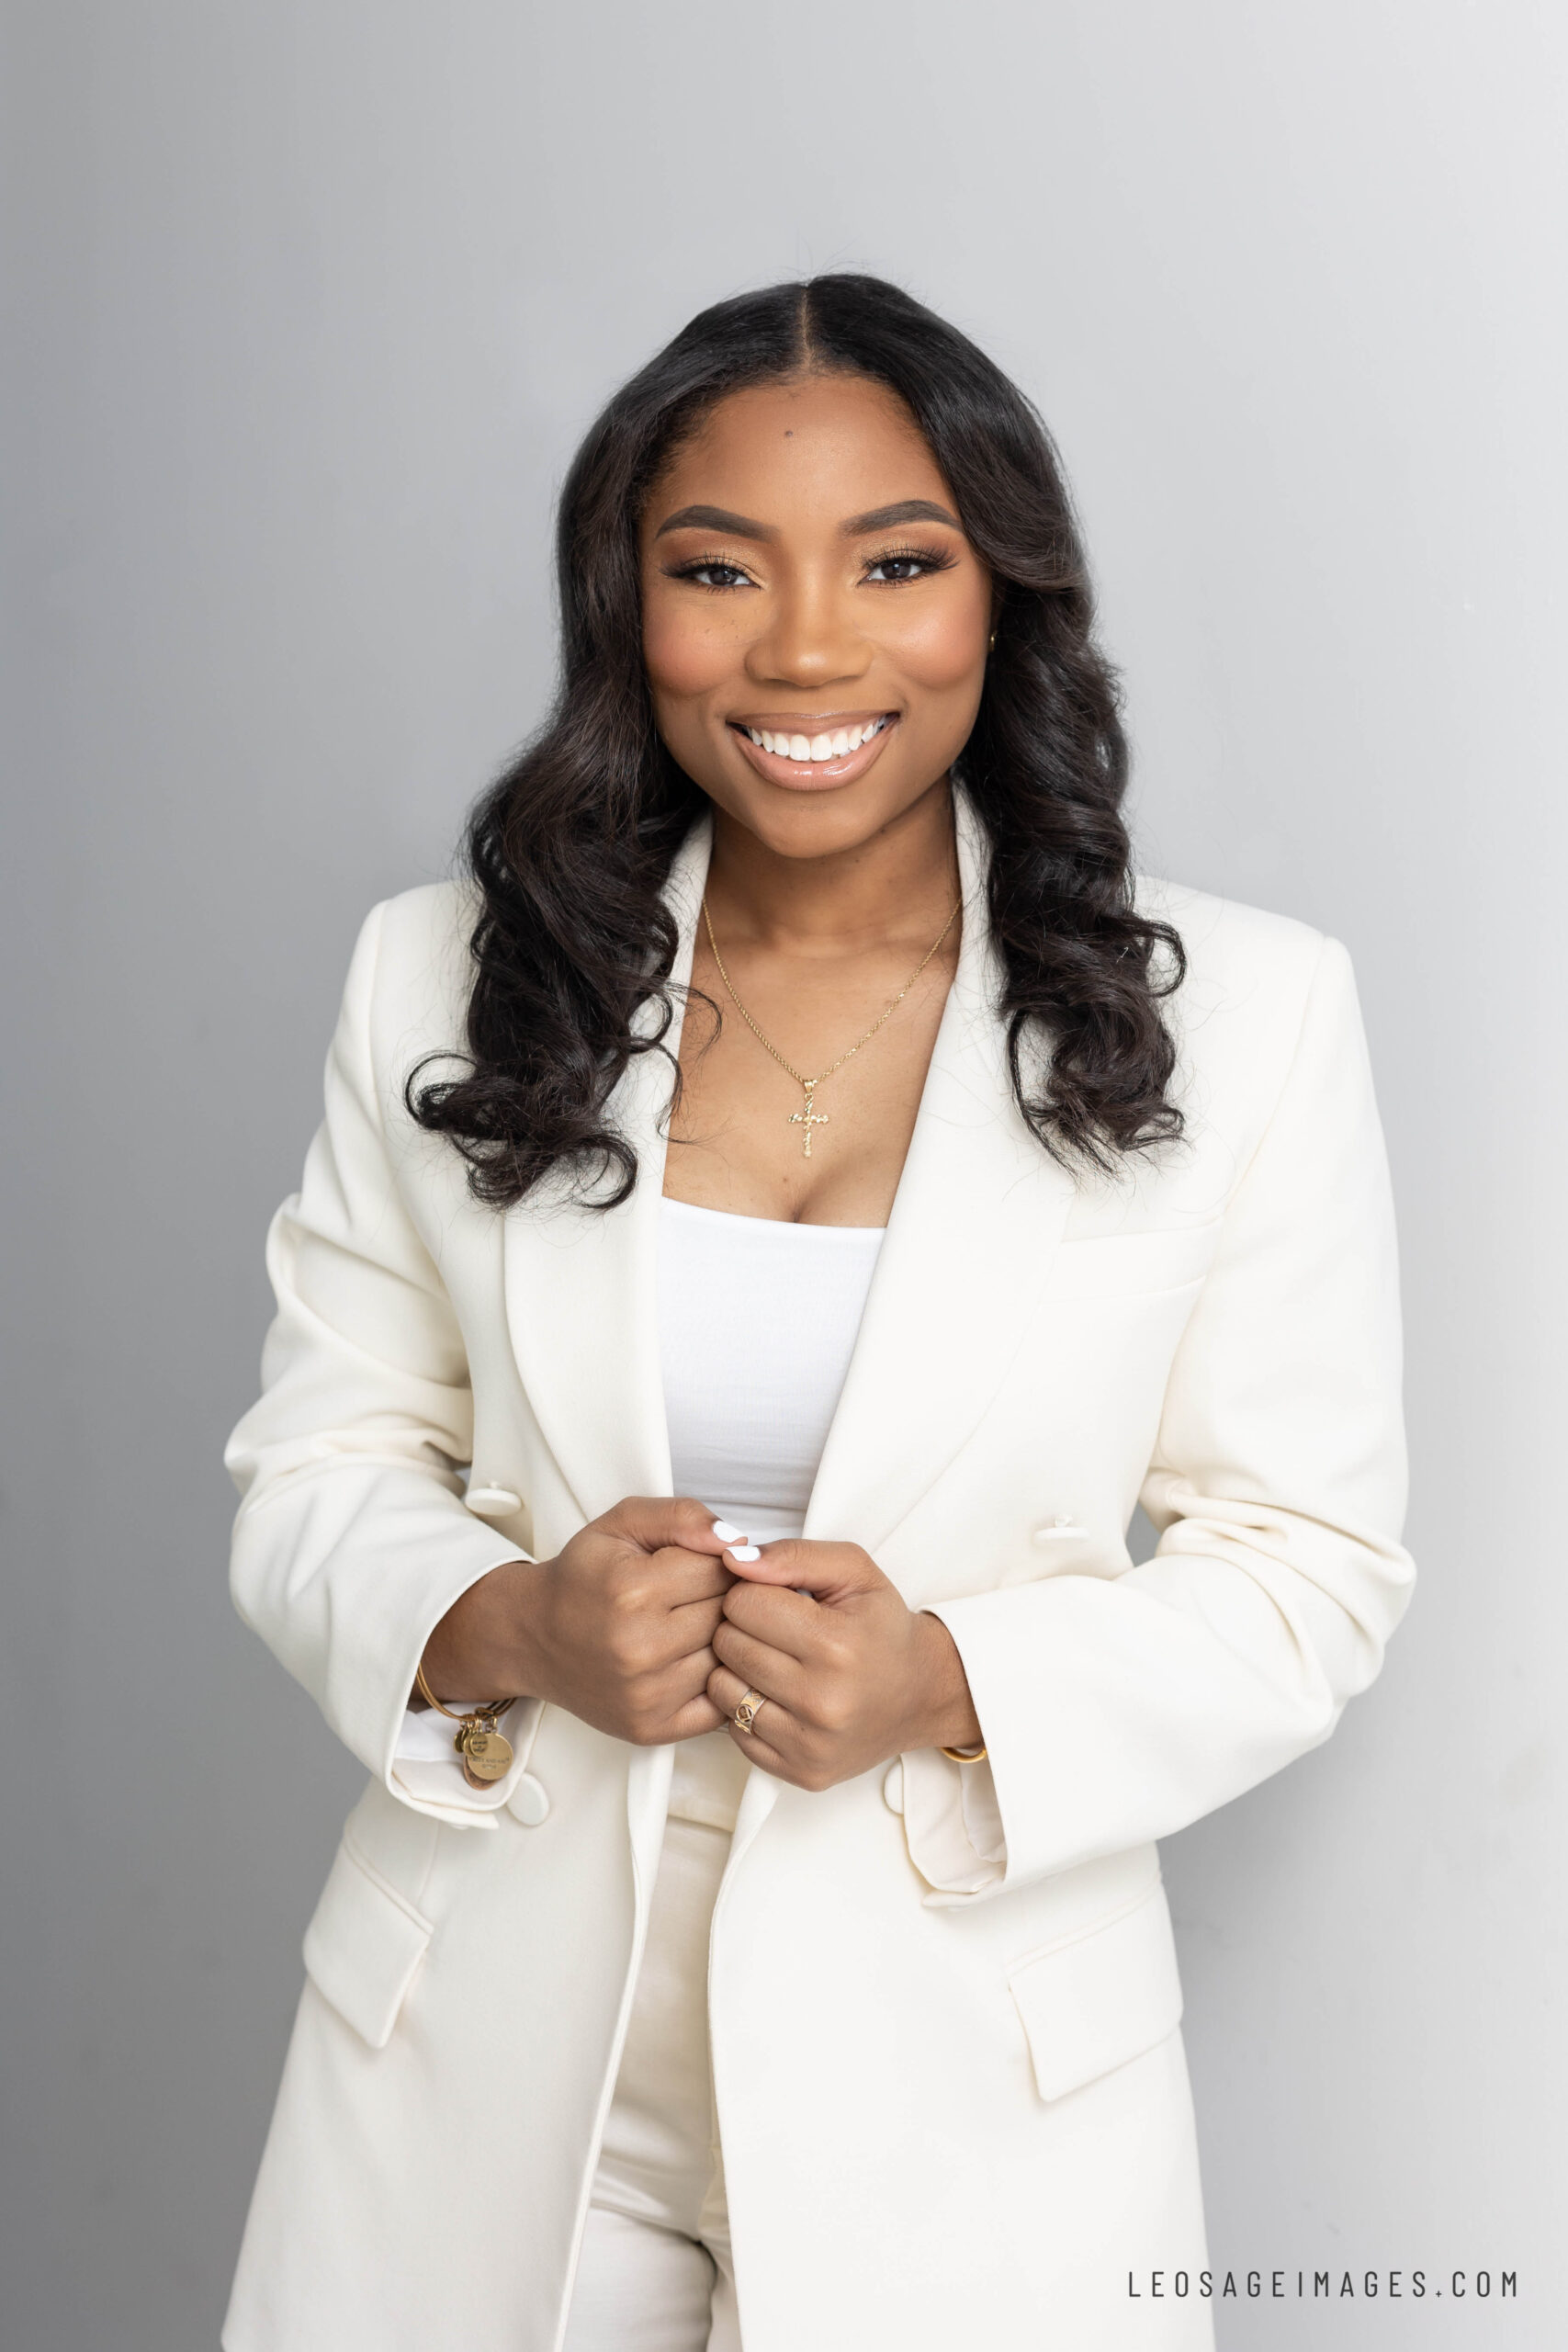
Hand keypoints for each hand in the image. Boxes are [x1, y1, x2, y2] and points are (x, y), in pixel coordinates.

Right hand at [420, 1496, 735, 1747]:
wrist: (533, 1636)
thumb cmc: (583, 1577)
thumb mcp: (622, 1523)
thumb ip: (682, 1517)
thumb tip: (739, 1542)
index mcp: (632, 1590)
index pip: (721, 1569)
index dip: (715, 1561)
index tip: (693, 1565)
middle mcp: (639, 1648)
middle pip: (728, 1614)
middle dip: (719, 1598)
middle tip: (688, 1596)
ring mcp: (646, 1695)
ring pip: (727, 1657)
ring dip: (717, 1640)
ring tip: (684, 1627)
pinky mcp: (651, 1728)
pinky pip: (719, 1702)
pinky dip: (713, 1681)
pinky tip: (688, 1660)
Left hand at [705, 1538, 982, 1790]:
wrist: (921, 1694)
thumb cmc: (883, 1629)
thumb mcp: (854, 1572)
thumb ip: (794, 1555)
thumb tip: (733, 1560)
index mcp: (836, 1644)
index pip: (742, 1603)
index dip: (754, 1593)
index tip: (778, 1601)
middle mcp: (823, 1700)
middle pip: (727, 1644)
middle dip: (743, 1628)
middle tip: (777, 1631)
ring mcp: (810, 1743)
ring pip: (721, 1689)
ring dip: (737, 1668)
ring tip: (773, 1660)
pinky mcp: (801, 1771)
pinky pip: (733, 1730)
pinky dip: (746, 1707)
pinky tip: (777, 1694)